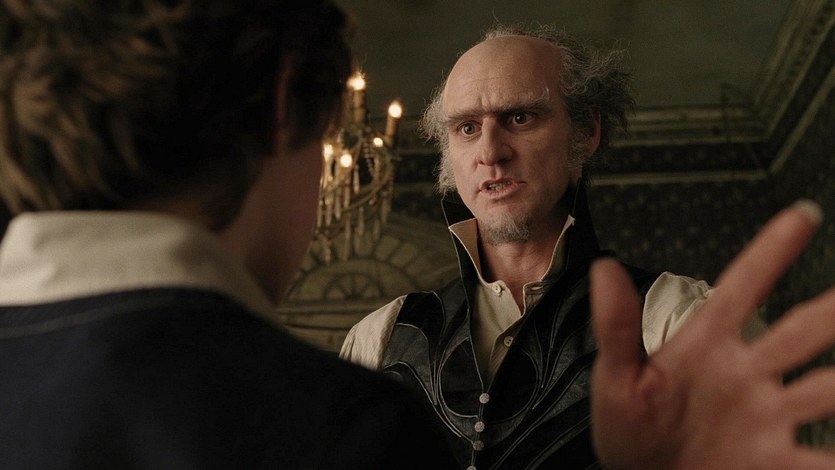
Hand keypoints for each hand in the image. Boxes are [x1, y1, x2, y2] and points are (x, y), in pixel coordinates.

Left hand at [590, 200, 834, 468]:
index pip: (743, 288)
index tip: (802, 214)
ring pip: (827, 388)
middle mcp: (747, 374)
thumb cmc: (629, 432)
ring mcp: (768, 417)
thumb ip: (616, 327)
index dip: (770, 252)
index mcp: (707, 346)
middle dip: (832, 309)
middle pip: (802, 331)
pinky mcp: (778, 461)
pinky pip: (823, 459)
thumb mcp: (616, 379)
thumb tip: (603, 268)